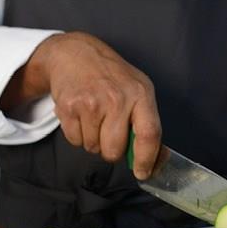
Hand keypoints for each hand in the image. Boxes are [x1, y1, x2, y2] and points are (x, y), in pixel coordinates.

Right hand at [0, 32, 160, 179]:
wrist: (75, 54)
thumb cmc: (111, 77)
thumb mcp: (138, 91)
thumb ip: (148, 124)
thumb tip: (157, 159)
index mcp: (140, 94)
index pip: (149, 135)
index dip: (146, 159)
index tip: (143, 172)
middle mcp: (117, 98)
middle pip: (114, 150)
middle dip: (111, 150)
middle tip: (109, 132)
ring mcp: (91, 102)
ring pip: (93, 148)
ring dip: (93, 140)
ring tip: (94, 117)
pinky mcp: (69, 107)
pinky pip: (75, 140)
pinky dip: (77, 134)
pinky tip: (80, 114)